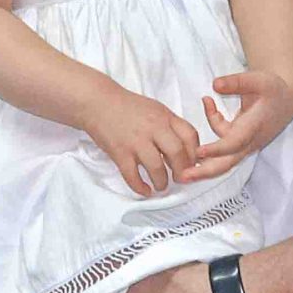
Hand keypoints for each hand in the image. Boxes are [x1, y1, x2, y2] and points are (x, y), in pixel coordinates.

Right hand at [82, 88, 199, 195]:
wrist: (98, 102)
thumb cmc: (126, 106)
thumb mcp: (154, 109)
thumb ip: (170, 126)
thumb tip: (184, 149)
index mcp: (164, 117)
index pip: (189, 136)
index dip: (194, 153)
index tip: (192, 164)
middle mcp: (153, 128)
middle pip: (177, 153)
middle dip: (181, 171)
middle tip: (179, 179)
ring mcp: (135, 141)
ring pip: (157, 168)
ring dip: (162, 182)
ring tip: (161, 185)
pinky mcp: (119, 152)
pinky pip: (132, 175)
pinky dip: (140, 187)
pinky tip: (145, 190)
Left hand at [178, 69, 292, 183]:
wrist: (288, 98)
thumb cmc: (273, 89)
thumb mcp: (257, 80)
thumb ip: (236, 82)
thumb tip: (215, 85)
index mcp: (254, 127)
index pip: (234, 143)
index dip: (217, 149)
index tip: (198, 152)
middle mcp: (249, 140)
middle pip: (227, 162)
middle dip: (205, 171)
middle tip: (184, 176)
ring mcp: (245, 143)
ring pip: (223, 157)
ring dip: (203, 158)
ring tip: (182, 161)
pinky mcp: (241, 141)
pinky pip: (223, 140)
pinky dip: (213, 123)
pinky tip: (208, 102)